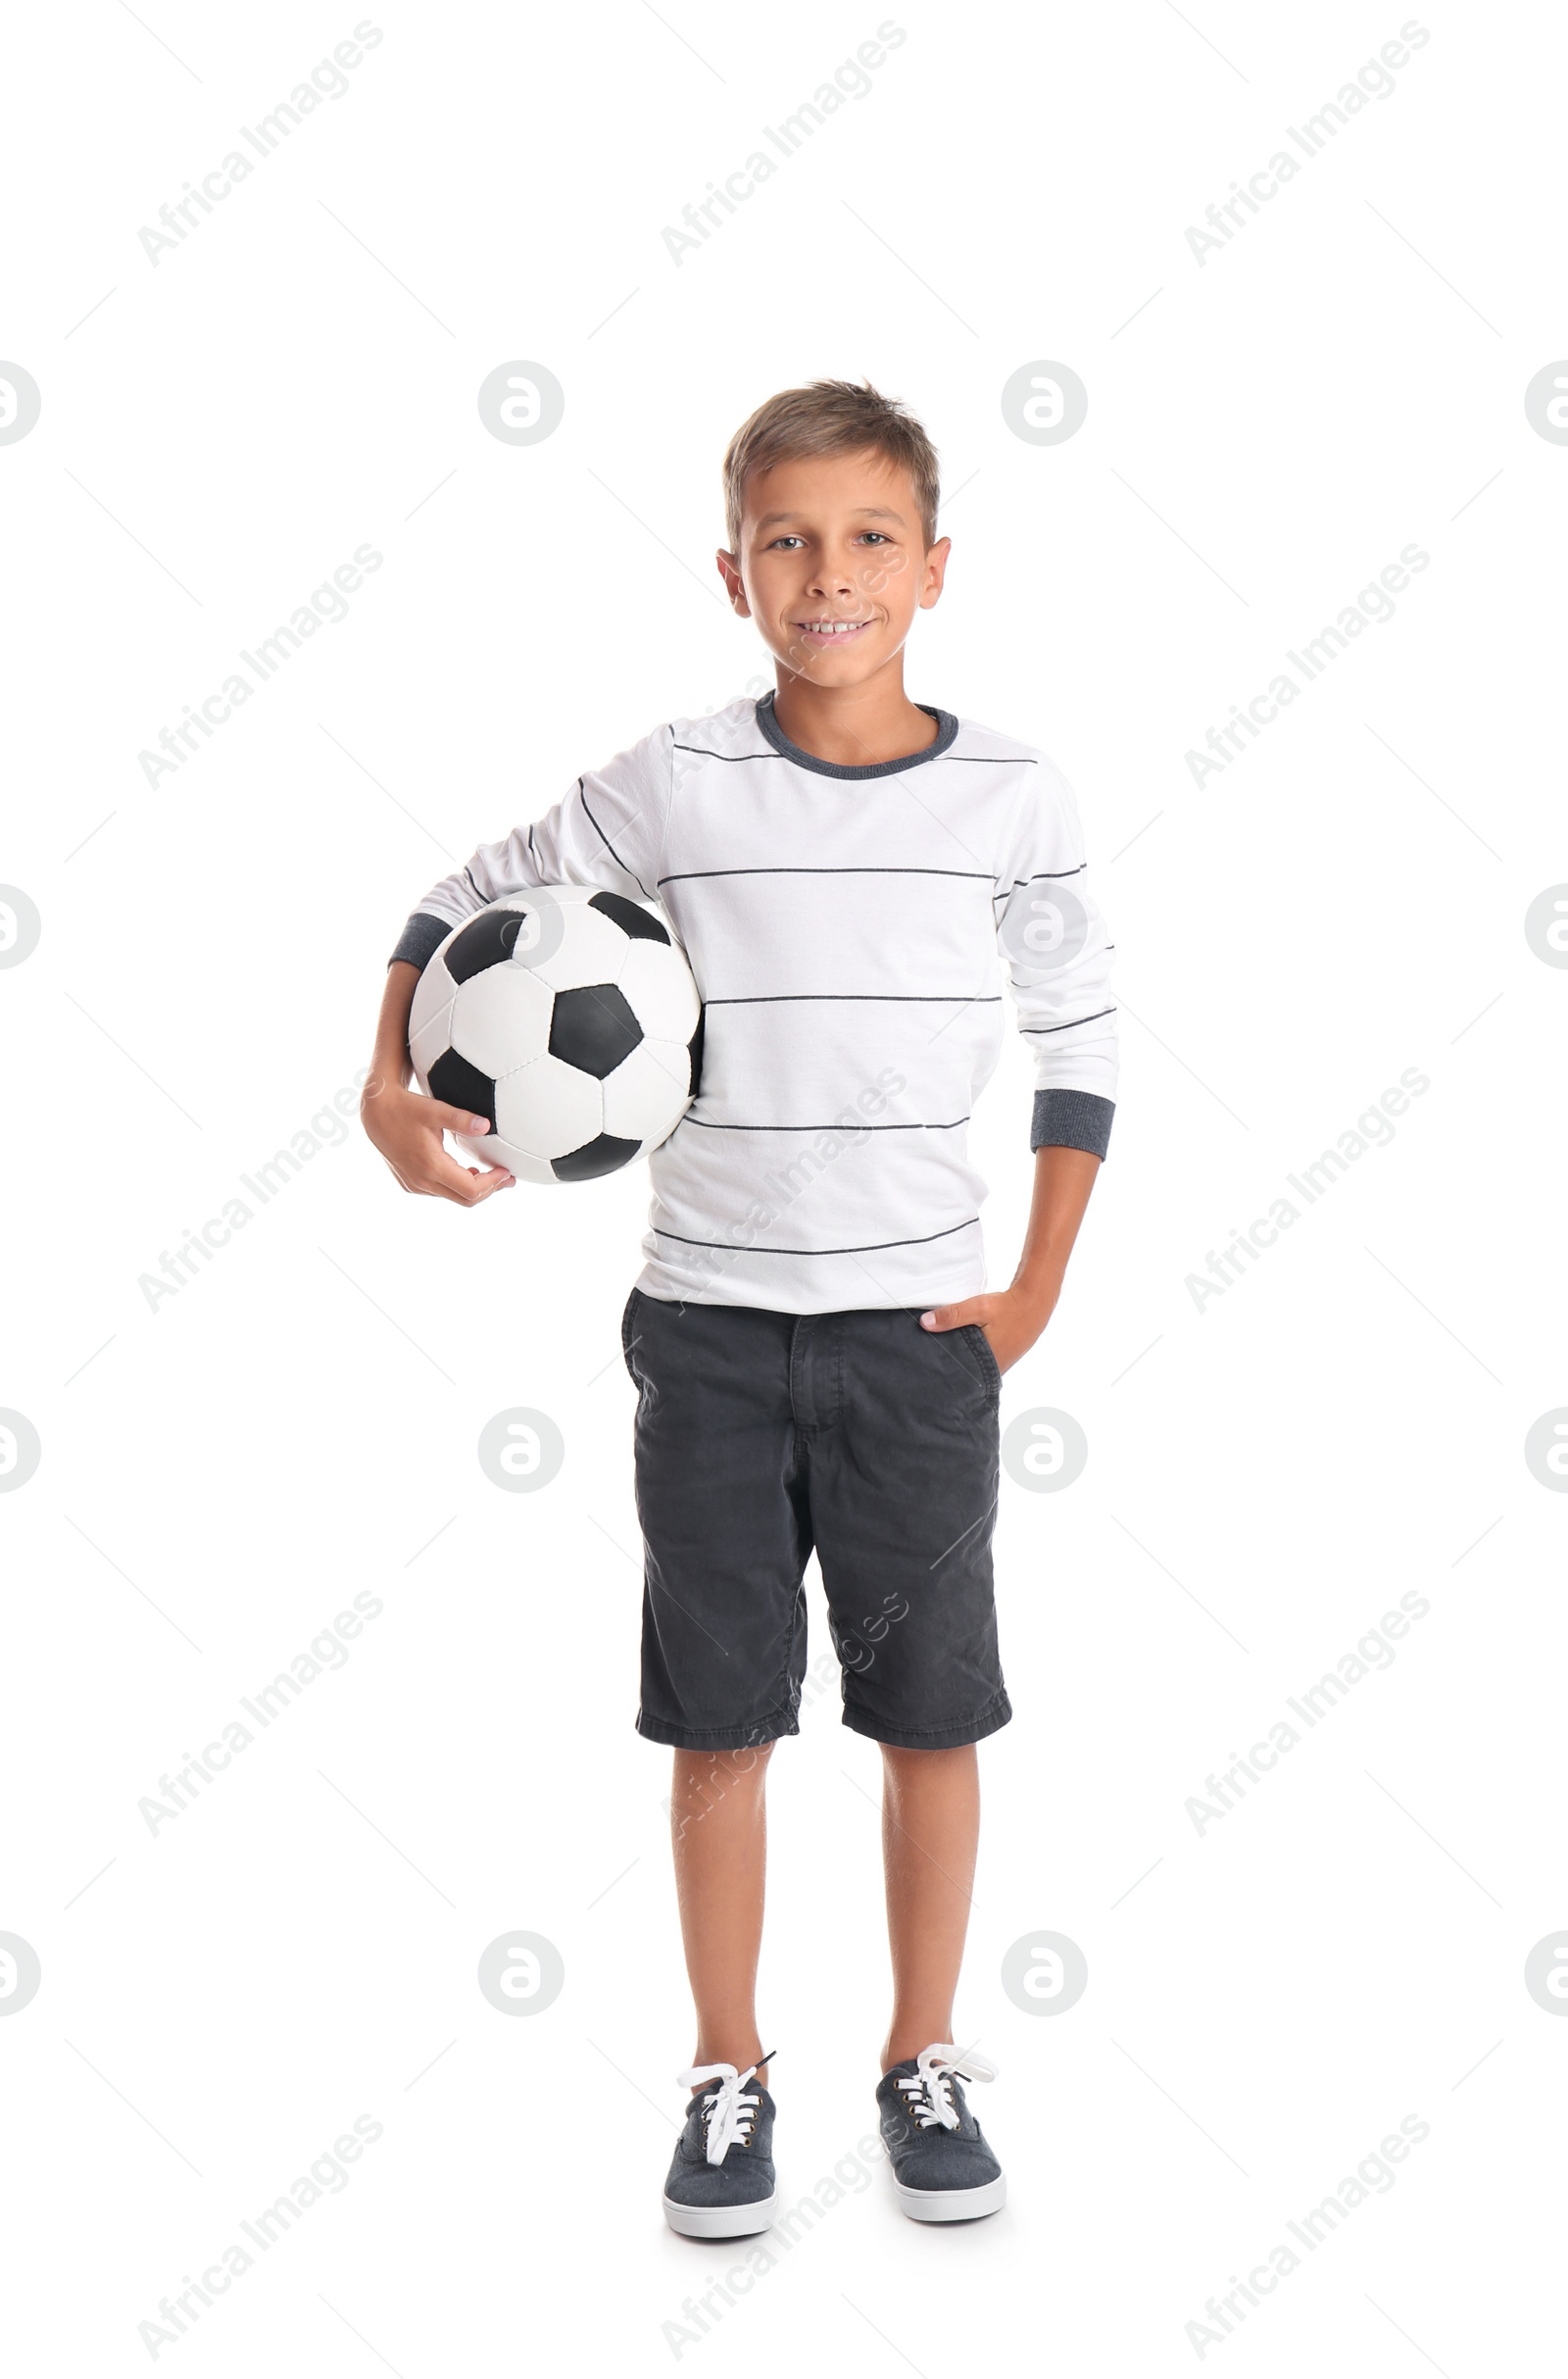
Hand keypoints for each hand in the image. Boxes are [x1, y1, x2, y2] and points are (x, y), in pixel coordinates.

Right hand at [360, 1071, 515, 1204]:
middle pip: (466, 1199)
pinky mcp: (409, 1183)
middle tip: (507, 1178)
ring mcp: (414, 1185)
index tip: (506, 1171)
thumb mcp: (435, 1110)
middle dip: (489, 1190)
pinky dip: (455, 1186)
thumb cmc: (406, 1108)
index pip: (472, 1189)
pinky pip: (438, 1191)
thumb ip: (461, 1119)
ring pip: (452, 1196)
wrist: (375, 1112)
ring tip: (492, 1175)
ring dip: (473, 1188)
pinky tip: (466, 1172)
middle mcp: (422, 1181)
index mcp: (431, 1166)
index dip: (493, 1183)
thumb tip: (486, 1125)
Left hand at [919, 1281, 1059, 1374]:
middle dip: (950, 1364)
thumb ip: (952, 1315)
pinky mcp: (1003, 1354)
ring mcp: (1000, 1362)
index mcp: (988, 1364)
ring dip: (962, 1357)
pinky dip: (972, 1351)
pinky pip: (982, 1357)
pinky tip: (961, 1343)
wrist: (1035, 1301)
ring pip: (974, 1364)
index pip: (960, 1375)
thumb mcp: (978, 1308)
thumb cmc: (1008, 1307)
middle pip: (966, 1370)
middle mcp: (995, 1368)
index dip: (944, 1371)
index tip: (927, 1365)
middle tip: (929, 1358)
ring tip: (941, 1351)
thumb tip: (925, 1323)